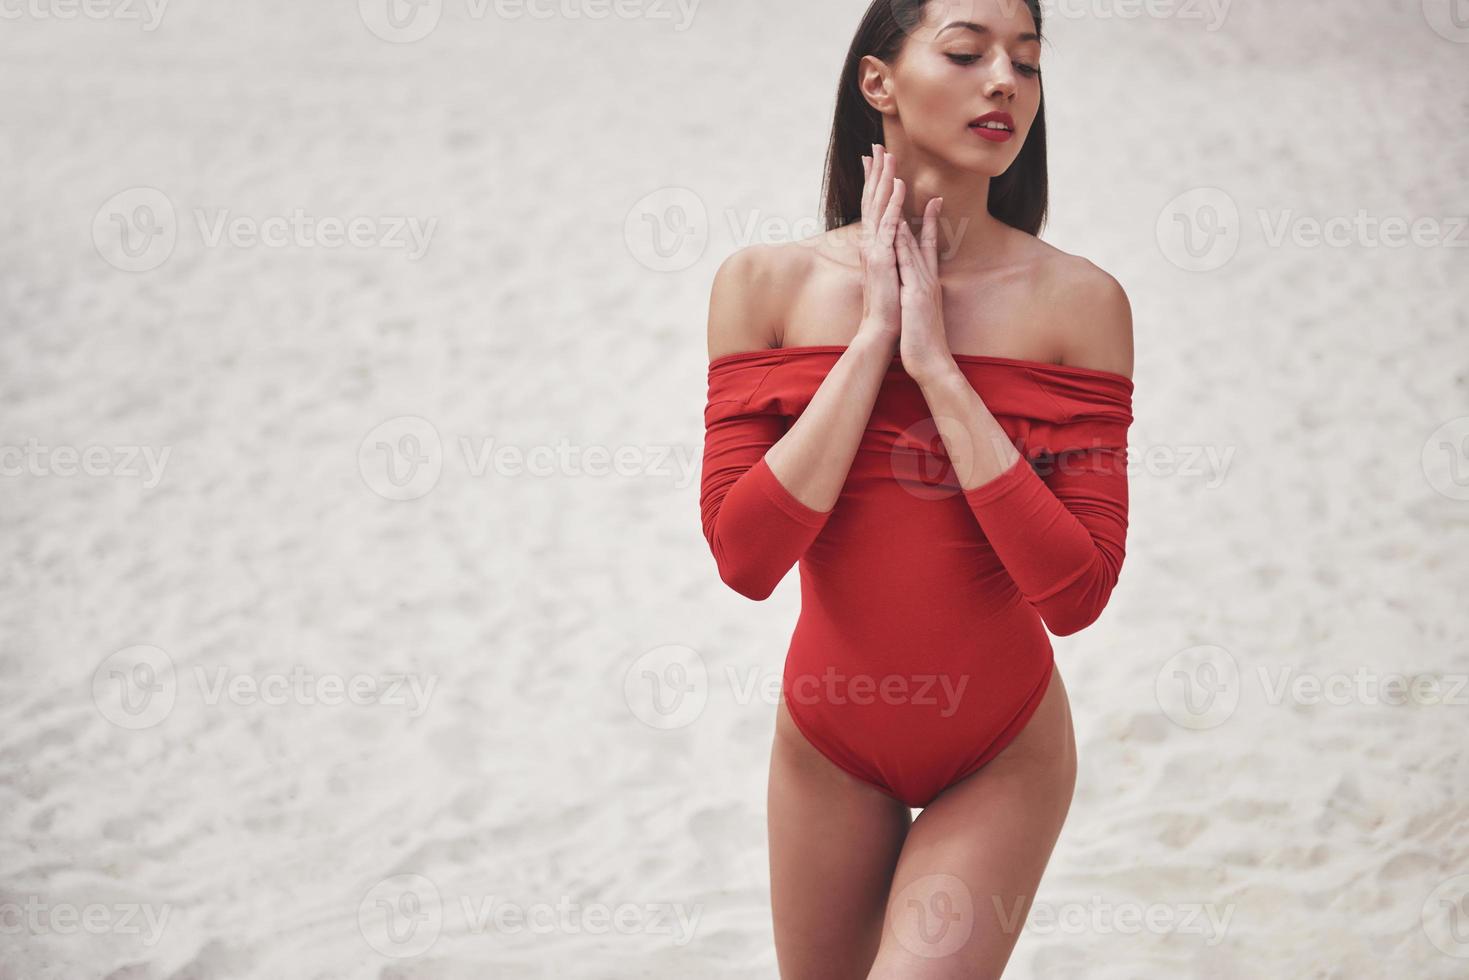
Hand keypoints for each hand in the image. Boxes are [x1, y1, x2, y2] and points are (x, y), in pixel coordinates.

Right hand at [854, 144, 904, 350]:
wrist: (883, 333)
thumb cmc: (889, 310)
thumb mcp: (891, 277)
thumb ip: (890, 258)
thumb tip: (892, 247)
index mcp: (874, 248)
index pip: (873, 209)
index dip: (874, 184)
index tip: (875, 161)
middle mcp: (870, 245)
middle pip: (872, 201)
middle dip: (875, 173)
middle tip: (875, 146)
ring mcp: (874, 251)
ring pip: (878, 207)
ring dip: (883, 179)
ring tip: (886, 155)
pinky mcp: (882, 259)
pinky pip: (889, 225)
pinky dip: (893, 203)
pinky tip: (897, 184)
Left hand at [895, 195, 954, 385]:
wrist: (932, 364)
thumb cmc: (922, 343)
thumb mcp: (918, 312)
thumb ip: (917, 296)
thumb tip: (911, 289)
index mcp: (926, 280)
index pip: (924, 241)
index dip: (922, 216)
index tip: (921, 192)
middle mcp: (927, 275)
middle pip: (917, 230)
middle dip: (904, 203)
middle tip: (897, 172)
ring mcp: (923, 282)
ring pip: (912, 239)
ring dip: (902, 211)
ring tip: (895, 183)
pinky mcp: (917, 293)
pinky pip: (909, 261)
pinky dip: (903, 241)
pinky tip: (896, 223)